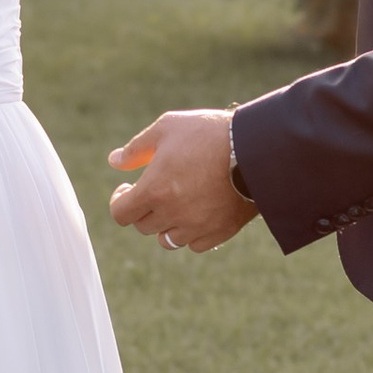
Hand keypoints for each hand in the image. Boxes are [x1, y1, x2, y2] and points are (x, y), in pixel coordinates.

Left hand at [108, 109, 257, 253]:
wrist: (257, 149)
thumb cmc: (209, 133)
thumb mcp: (168, 128)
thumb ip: (137, 148)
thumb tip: (114, 162)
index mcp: (154, 190)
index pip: (121, 214)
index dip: (119, 201)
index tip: (128, 189)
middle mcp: (173, 214)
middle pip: (143, 226)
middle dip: (144, 208)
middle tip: (155, 189)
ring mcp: (197, 226)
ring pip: (168, 240)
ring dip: (166, 224)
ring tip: (176, 203)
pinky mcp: (220, 232)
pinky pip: (195, 244)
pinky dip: (191, 233)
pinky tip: (197, 212)